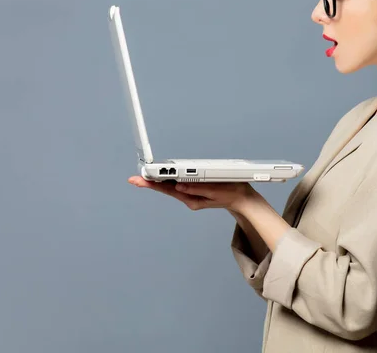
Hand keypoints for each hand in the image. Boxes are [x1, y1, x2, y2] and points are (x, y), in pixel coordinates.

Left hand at [128, 176, 258, 212]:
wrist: (241, 198)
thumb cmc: (230, 193)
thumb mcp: (215, 192)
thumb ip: (197, 189)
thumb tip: (179, 186)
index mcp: (192, 198)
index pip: (169, 190)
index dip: (154, 184)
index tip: (141, 180)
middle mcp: (189, 197)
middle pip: (166, 189)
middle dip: (151, 182)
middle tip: (135, 178)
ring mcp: (191, 194)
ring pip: (171, 187)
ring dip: (158, 182)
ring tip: (143, 177)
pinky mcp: (194, 190)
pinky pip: (178, 185)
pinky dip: (168, 181)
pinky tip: (161, 178)